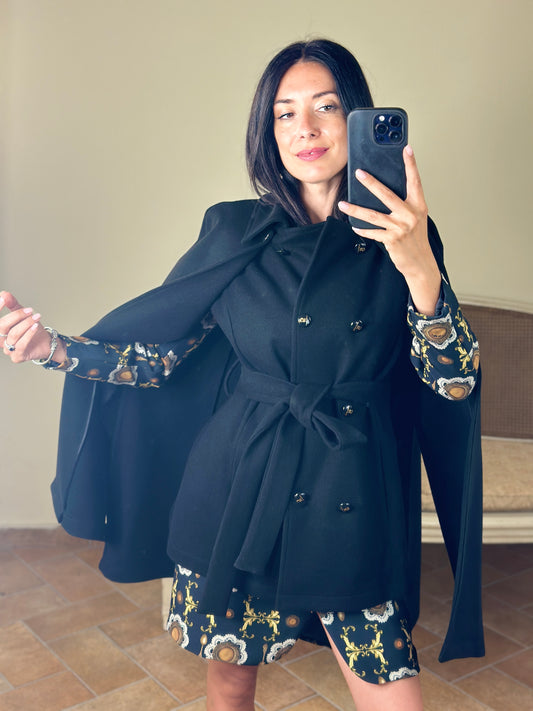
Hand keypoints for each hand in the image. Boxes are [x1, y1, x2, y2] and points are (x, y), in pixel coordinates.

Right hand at [0, 291, 65, 363]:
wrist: (46, 343)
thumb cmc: (32, 330)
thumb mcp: (23, 315)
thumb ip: (13, 305)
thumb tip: (4, 294)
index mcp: (0, 330)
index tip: (4, 298)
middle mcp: (1, 340)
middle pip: (1, 326)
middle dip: (16, 316)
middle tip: (29, 310)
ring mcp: (8, 350)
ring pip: (13, 334)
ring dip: (26, 323)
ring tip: (36, 317)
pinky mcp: (17, 357)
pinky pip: (21, 345)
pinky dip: (29, 334)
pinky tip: (35, 326)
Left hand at [338, 145, 440, 314]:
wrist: (420, 262)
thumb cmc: (416, 238)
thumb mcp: (415, 217)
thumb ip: (404, 204)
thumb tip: (383, 191)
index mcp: (418, 205)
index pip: (415, 181)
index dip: (411, 164)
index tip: (406, 149)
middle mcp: (410, 214)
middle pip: (387, 194)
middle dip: (371, 183)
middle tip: (358, 172)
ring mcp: (401, 227)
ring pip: (373, 215)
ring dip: (355, 209)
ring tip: (342, 203)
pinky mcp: (392, 239)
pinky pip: (372, 232)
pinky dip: (362, 229)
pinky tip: (353, 226)